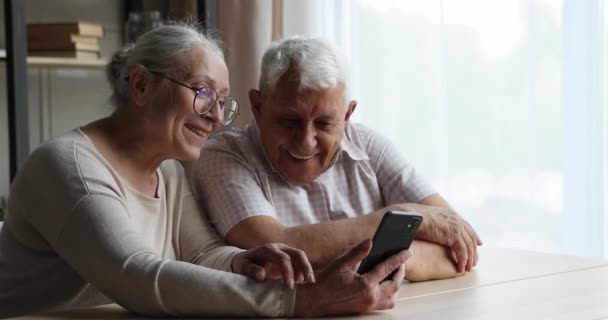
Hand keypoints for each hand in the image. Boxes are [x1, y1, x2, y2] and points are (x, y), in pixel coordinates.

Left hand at [231, 243, 314, 288]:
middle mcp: (279, 248)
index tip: (289, 286)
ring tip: (309, 282)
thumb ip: (251, 270)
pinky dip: (302, 272)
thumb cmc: (243, 264)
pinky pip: (298, 264)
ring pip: (300, 258)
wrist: (244, 260)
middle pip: (297, 254)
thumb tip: (262, 275)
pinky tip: (302, 282)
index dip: (288, 272)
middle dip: (305, 266)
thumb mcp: (243, 267)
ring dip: (306, 269)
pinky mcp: (287, 259)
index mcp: (269, 249)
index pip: (283, 258)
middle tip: (310, 281)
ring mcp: (285, 252)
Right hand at [293, 239, 410, 316]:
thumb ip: (357, 252)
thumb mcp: (341, 262)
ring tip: (394, 273)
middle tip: (401, 262)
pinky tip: (385, 285)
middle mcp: (370, 297)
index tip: (407, 251)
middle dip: (400, 272)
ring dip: (396, 284)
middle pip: (395, 284)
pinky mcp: (366, 309)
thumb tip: (370, 241)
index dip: (399, 258)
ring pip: (393, 296)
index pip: (387, 268)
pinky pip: (385, 303)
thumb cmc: (326, 281)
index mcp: (365, 284)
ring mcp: (369, 305)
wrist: (316, 300)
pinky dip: (389, 294)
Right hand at [404, 203, 481, 272]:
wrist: (411, 215)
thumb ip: (435, 223)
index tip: (478, 244)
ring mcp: (456, 227)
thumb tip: (432, 229)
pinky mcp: (453, 235)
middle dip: (473, 251)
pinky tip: (461, 269)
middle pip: (471, 238)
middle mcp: (456, 220)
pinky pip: (462, 252)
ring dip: (469, 259)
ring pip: (468, 246)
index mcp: (451, 214)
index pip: (467, 227)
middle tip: (473, 262)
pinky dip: (463, 261)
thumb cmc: (413, 218)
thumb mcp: (428, 218)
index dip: (473, 236)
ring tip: (467, 269)